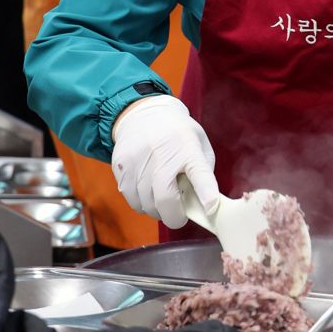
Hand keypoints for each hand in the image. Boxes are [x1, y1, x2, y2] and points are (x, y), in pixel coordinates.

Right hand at [111, 95, 219, 228]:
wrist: (143, 114)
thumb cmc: (177, 135)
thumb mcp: (198, 144)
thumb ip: (203, 173)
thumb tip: (203, 204)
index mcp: (188, 148)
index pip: (199, 173)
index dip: (206, 194)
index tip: (211, 208)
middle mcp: (162, 155)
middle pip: (166, 200)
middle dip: (174, 217)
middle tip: (178, 215)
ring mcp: (139, 161)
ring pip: (147, 205)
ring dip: (156, 209)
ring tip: (161, 196)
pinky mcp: (121, 167)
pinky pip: (131, 200)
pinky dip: (141, 203)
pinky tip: (146, 191)